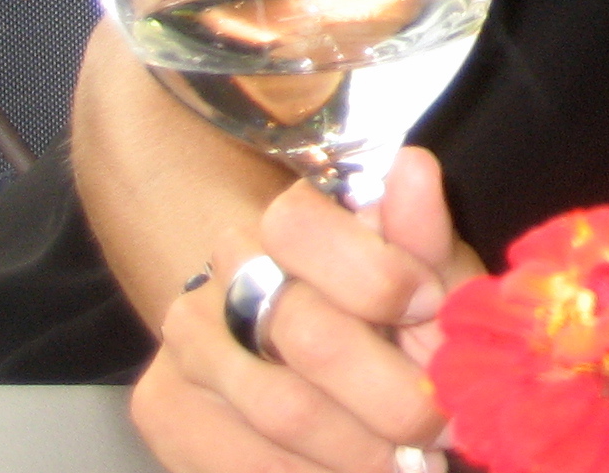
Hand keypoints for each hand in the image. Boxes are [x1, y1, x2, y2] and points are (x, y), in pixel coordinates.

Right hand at [129, 150, 480, 472]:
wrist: (307, 345)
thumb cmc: (389, 302)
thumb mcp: (423, 265)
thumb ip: (422, 231)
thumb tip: (412, 166)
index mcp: (290, 217)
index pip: (302, 227)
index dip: (379, 276)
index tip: (432, 309)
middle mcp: (226, 269)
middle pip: (309, 338)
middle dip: (395, 395)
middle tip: (445, 427)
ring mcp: (187, 339)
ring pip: (282, 412)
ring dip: (362, 451)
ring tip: (412, 464)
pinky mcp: (163, 406)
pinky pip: (241, 463)